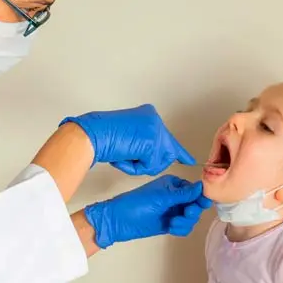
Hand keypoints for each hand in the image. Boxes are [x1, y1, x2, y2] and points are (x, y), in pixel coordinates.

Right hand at [61, 104, 195, 175]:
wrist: (91, 135)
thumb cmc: (102, 138)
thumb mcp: (129, 138)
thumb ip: (145, 144)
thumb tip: (160, 158)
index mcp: (149, 116)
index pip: (168, 137)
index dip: (178, 151)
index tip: (190, 160)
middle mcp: (155, 120)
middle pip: (167, 152)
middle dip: (152, 162)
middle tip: (131, 155)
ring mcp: (155, 130)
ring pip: (158, 161)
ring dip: (140, 165)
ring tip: (124, 152)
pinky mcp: (153, 142)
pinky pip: (150, 166)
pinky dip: (135, 167)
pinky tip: (124, 155)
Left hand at [84, 175, 211, 248]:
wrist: (119, 222)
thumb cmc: (137, 204)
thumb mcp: (161, 197)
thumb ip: (183, 194)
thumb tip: (202, 186)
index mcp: (173, 185)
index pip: (195, 190)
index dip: (201, 197)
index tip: (202, 204)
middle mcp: (175, 197)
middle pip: (196, 205)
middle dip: (192, 211)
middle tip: (186, 213)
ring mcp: (172, 211)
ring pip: (191, 218)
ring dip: (185, 222)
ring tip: (173, 223)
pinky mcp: (169, 223)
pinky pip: (184, 227)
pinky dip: (180, 229)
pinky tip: (170, 228)